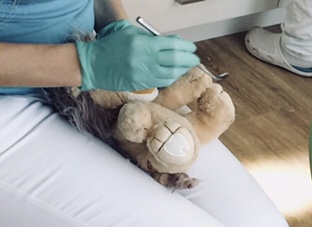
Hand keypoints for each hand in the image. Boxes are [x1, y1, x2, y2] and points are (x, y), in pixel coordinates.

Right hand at [75, 22, 199, 91]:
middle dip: (189, 59)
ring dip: (183, 70)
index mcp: (143, 44)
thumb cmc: (111, 46)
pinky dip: (172, 77)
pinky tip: (176, 73)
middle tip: (195, 58)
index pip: (171, 45)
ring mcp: (145, 74)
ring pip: (172, 74)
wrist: (94, 64)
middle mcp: (146, 60)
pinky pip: (163, 82)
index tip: (191, 47)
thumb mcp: (130, 34)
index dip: (185, 47)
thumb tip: (173, 43)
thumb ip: (151, 38)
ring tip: (188, 65)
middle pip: (175, 60)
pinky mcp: (143, 84)